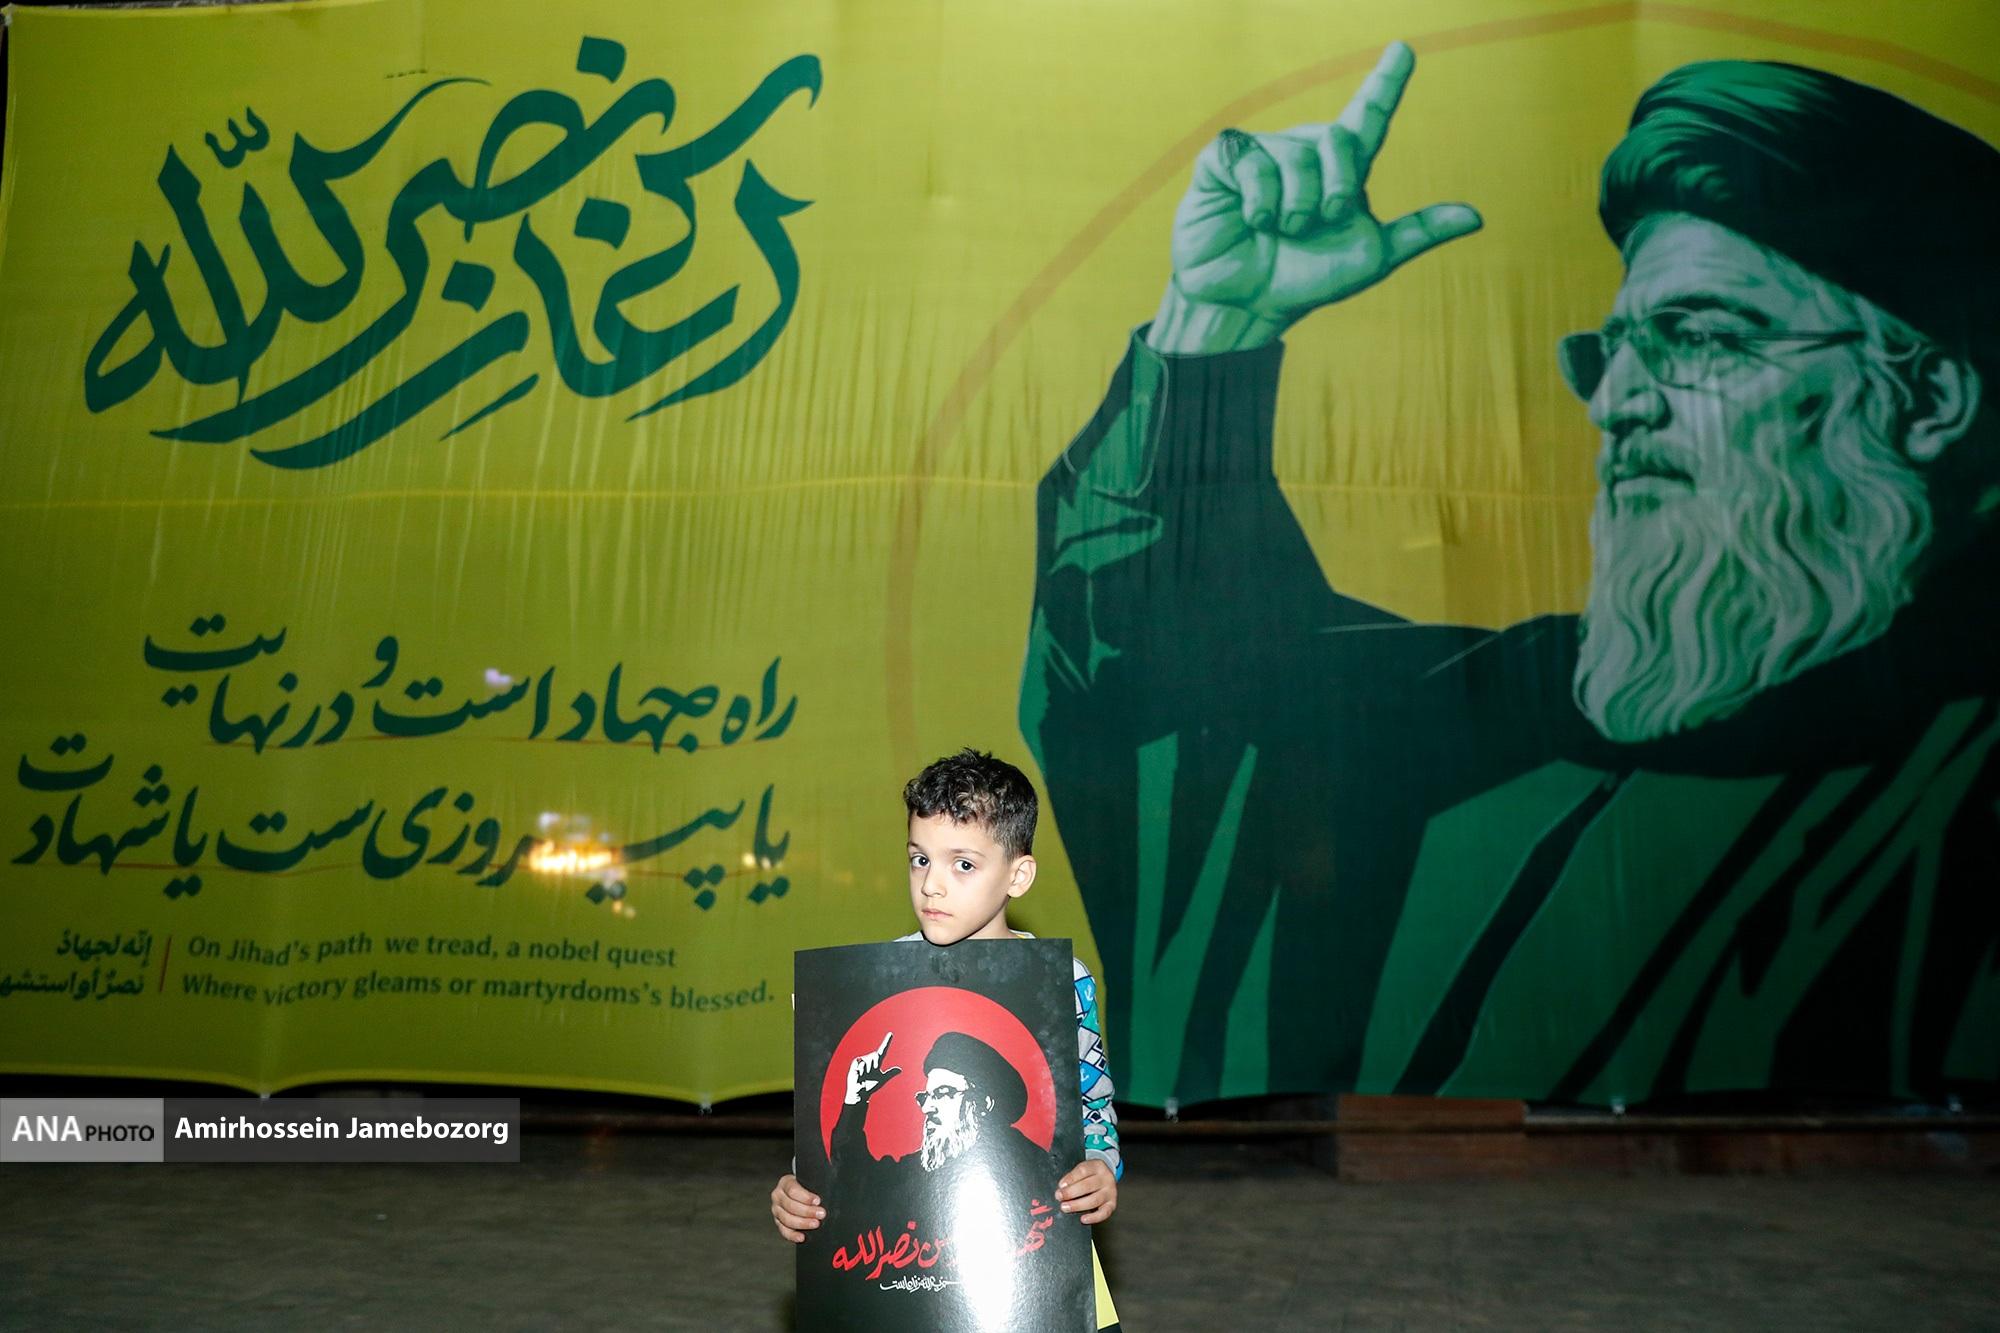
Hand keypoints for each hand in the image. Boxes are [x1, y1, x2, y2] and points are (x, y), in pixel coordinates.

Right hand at [771, 1173, 824, 1242]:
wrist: (798, 1192)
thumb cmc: (806, 1186)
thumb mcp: (809, 1181)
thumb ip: (815, 1184)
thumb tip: (829, 1187)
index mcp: (785, 1183)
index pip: (793, 1190)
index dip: (806, 1197)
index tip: (818, 1201)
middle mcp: (778, 1196)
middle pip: (790, 1205)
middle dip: (807, 1211)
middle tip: (821, 1214)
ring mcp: (777, 1210)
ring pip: (786, 1219)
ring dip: (802, 1223)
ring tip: (815, 1224)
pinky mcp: (778, 1222)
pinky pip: (784, 1231)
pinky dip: (793, 1235)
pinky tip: (802, 1237)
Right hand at [844, 1031, 900, 1104]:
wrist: (860, 1092)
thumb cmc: (871, 1086)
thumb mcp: (881, 1080)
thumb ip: (890, 1074)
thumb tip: (900, 1069)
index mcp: (877, 1062)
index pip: (883, 1050)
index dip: (887, 1042)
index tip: (891, 1033)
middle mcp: (871, 1059)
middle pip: (876, 1056)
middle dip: (874, 1065)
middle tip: (870, 1074)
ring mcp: (863, 1060)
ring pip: (869, 1060)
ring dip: (867, 1069)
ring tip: (864, 1075)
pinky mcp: (856, 1062)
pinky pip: (861, 1062)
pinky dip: (861, 1069)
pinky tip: (859, 1074)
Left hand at [1056, 1159, 1116, 1223]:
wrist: (1106, 1179)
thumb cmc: (1090, 1175)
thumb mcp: (1082, 1170)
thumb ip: (1072, 1177)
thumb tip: (1062, 1188)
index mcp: (1097, 1166)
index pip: (1083, 1170)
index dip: (1071, 1178)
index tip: (1061, 1185)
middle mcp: (1106, 1178)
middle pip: (1088, 1186)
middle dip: (1071, 1193)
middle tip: (1060, 1197)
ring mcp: (1110, 1192)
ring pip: (1094, 1200)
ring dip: (1078, 1205)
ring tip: (1066, 1207)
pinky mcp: (1112, 1204)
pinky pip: (1104, 1213)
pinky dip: (1093, 1218)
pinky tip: (1083, 1219)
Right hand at [1150, 41, 1481, 353]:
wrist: (1248, 303)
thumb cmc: (1305, 279)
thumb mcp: (1370, 258)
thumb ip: (1418, 232)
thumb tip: (1475, 216)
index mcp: (1340, 168)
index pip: (1368, 115)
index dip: (1386, 82)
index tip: (1404, 49)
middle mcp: (1304, 150)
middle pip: (1337, 140)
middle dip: (1335, 190)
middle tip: (1317, 223)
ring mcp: (1263, 151)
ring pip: (1297, 156)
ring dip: (1294, 206)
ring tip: (1279, 230)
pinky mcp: (1225, 159)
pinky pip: (1253, 163)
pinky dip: (1259, 199)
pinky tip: (1252, 219)